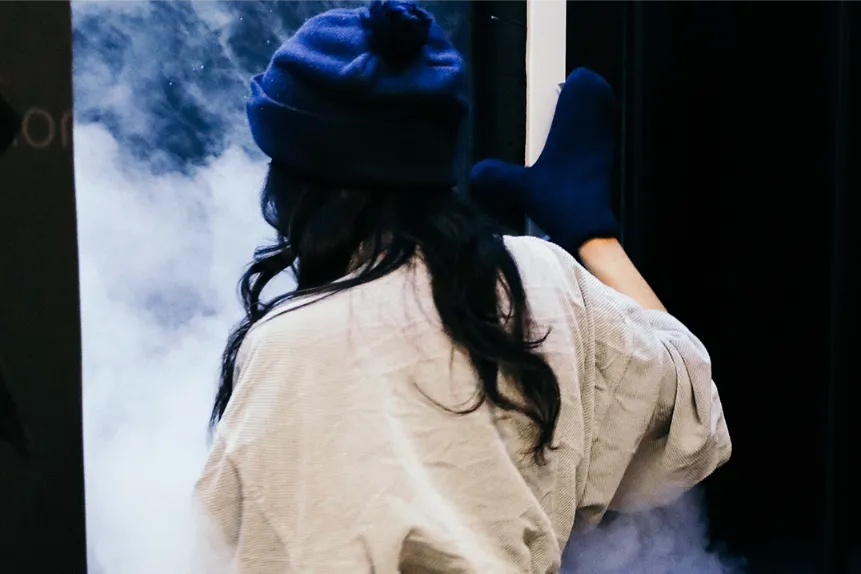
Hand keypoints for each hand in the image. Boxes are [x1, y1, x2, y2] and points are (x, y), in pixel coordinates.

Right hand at [470, 68, 617, 253]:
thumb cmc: (558, 200)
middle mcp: (594, 130)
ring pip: (602, 116)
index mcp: (574, 124)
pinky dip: (588, 135)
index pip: (587, 84)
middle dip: (583, 93)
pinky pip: (601, 136)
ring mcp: (604, 146)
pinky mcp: (607, 163)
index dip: (577, 79)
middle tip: (562, 101)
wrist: (589, 228)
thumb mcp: (521, 188)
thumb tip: (475, 172)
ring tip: (563, 124)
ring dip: (586, 115)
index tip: (561, 85)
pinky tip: (568, 151)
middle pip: (599, 95)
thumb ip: (497, 176)